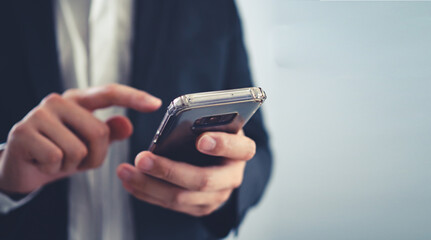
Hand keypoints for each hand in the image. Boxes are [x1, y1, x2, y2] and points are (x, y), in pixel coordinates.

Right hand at [0, 84, 161, 193]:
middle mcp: (58, 101)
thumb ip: (108, 132)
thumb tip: (128, 124)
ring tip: (58, 160)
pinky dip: (55, 169)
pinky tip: (43, 163)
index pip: (109, 93)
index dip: (134, 97)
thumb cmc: (58, 153)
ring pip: (79, 148)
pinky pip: (58, 158)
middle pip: (99, 132)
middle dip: (95, 156)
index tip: (157, 104)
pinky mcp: (24, 132)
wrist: (20, 169)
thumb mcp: (88, 145)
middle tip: (77, 160)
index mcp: (77, 101)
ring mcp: (39, 114)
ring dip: (74, 165)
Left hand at [117, 130, 255, 216]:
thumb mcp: (216, 123)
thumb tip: (178, 119)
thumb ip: (204, 121)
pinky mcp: (200, 207)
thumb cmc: (215, 133)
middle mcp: (232, 177)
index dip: (222, 145)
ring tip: (126, 171)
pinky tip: (130, 182)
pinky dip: (147, 194)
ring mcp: (217, 196)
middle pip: (203, 180)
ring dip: (150, 185)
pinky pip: (171, 205)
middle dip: (169, 171)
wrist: (220, 160)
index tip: (201, 140)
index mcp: (241, 150)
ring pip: (182, 197)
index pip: (240, 149)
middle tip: (142, 158)